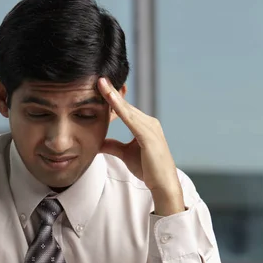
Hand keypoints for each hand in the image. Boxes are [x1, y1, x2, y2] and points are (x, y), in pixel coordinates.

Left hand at [98, 77, 184, 215]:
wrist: (163, 184)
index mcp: (144, 126)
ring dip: (114, 96)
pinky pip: (132, 120)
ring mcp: (151, 128)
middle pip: (126, 106)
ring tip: (101, 84)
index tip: (100, 86)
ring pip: (128, 110)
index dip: (112, 98)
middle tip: (98, 78)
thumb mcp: (125, 154)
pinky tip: (111, 101)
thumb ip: (113, 146)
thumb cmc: (148, 169)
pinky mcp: (149, 136)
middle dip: (112, 91)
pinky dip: (121, 109)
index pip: (125, 109)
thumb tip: (98, 141)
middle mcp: (149, 123)